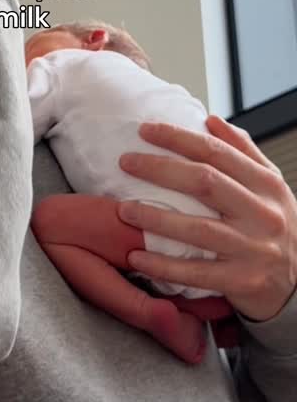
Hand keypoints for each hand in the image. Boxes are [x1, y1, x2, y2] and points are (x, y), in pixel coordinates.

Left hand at [115, 116, 296, 321]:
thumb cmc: (277, 227)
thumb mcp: (270, 186)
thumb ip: (243, 152)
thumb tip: (210, 120)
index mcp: (266, 184)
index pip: (217, 152)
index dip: (178, 138)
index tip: (145, 130)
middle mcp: (262, 213)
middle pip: (205, 182)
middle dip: (160, 169)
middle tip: (126, 162)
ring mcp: (253, 249)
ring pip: (197, 229)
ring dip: (155, 218)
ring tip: (123, 210)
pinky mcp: (242, 281)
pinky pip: (196, 273)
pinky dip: (163, 265)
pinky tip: (136, 256)